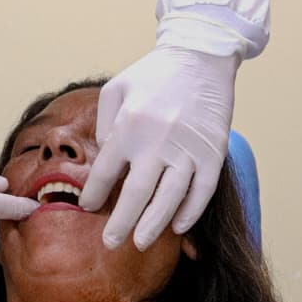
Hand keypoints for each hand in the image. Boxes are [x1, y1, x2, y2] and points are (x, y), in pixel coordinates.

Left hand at [79, 46, 237, 249]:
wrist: (200, 57)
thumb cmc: (151, 75)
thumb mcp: (114, 90)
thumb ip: (105, 126)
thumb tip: (107, 161)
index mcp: (129, 126)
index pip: (106, 172)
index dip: (95, 194)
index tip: (88, 208)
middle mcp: (158, 141)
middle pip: (137, 194)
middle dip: (121, 223)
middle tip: (110, 244)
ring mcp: (189, 149)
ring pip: (171, 199)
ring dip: (154, 225)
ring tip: (139, 243)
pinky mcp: (213, 152)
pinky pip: (202, 191)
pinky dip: (190, 212)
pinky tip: (176, 226)